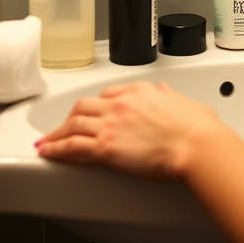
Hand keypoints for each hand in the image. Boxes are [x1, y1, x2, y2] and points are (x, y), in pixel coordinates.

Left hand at [36, 80, 223, 178]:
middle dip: (71, 116)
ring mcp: (111, 124)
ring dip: (57, 133)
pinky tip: (47, 152)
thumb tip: (164, 91)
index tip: (90, 113)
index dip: (96, 105)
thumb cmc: (196, 128)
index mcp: (139, 90)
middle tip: (64, 127)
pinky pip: (72, 146)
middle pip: (85, 105)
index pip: (108, 94)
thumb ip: (170, 95)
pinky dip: (56, 148)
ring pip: (73, 124)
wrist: (196, 145)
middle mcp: (121, 103)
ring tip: (47, 142)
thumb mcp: (184, 102)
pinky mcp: (105, 148)